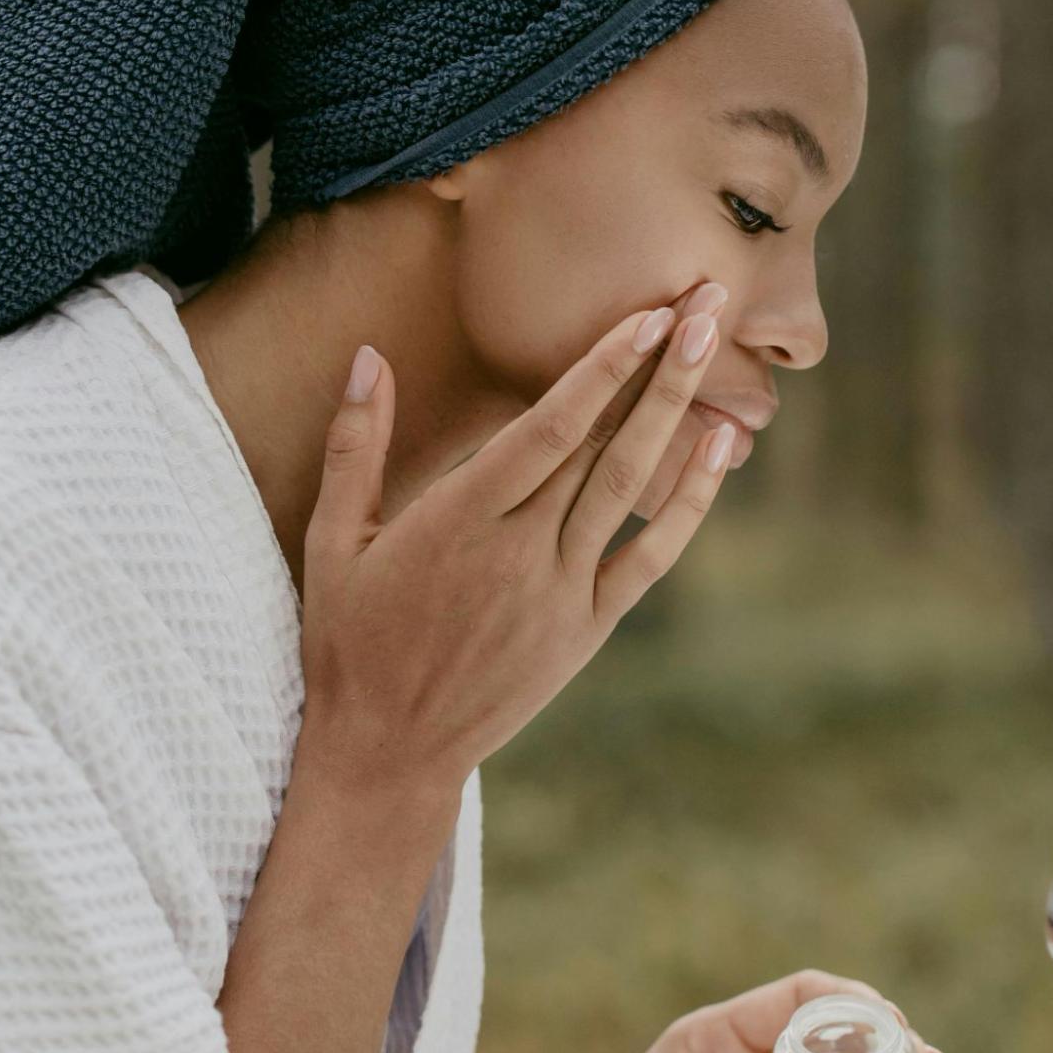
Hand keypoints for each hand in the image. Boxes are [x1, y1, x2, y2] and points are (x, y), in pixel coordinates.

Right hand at [297, 282, 734, 801]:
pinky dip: (688, 502)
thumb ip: (357, 447)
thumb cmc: (351, 642)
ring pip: (632, 486)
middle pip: (605, 443)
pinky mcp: (585, 628)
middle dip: (660, 366)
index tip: (644, 314)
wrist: (388, 754)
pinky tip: (718, 448)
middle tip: (706, 299)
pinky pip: (649, 557)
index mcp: (458, 522)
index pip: (548, 428)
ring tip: (714, 346)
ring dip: (679, 410)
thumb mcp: (334, 542)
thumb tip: (369, 357)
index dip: (602, 368)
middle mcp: (520, 551)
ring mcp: (560, 592)